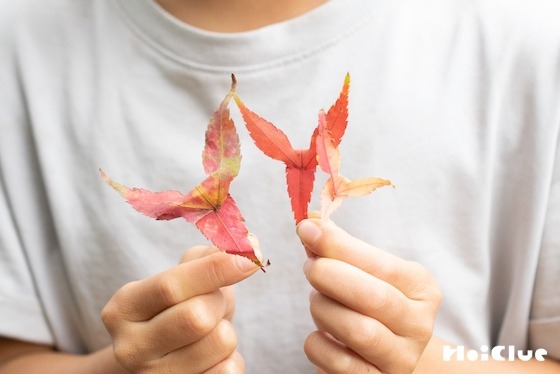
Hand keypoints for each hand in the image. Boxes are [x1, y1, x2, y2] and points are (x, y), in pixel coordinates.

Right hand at [101, 239, 260, 372]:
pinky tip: (212, 357)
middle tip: (215, 303)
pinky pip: (228, 371)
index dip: (214, 268)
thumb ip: (206, 258)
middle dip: (219, 302)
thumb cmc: (177, 310)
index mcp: (124, 308)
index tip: (250, 257)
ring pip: (220, 342)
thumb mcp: (182, 280)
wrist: (159, 362)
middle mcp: (130, 348)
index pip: (170, 286)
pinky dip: (231, 358)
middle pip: (197, 317)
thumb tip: (248, 245)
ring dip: (227, 330)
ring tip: (209, 332)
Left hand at [297, 219, 440, 373]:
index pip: (381, 264)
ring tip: (318, 300)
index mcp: (422, 288)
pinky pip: (336, 362)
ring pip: (357, 331)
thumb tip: (310, 222)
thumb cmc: (373, 303)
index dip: (339, 246)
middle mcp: (419, 326)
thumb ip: (340, 248)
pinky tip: (321, 334)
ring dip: (324, 309)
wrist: (389, 353)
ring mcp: (400, 359)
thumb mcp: (366, 272)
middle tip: (309, 267)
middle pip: (373, 298)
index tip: (307, 229)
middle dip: (330, 276)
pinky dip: (317, 343)